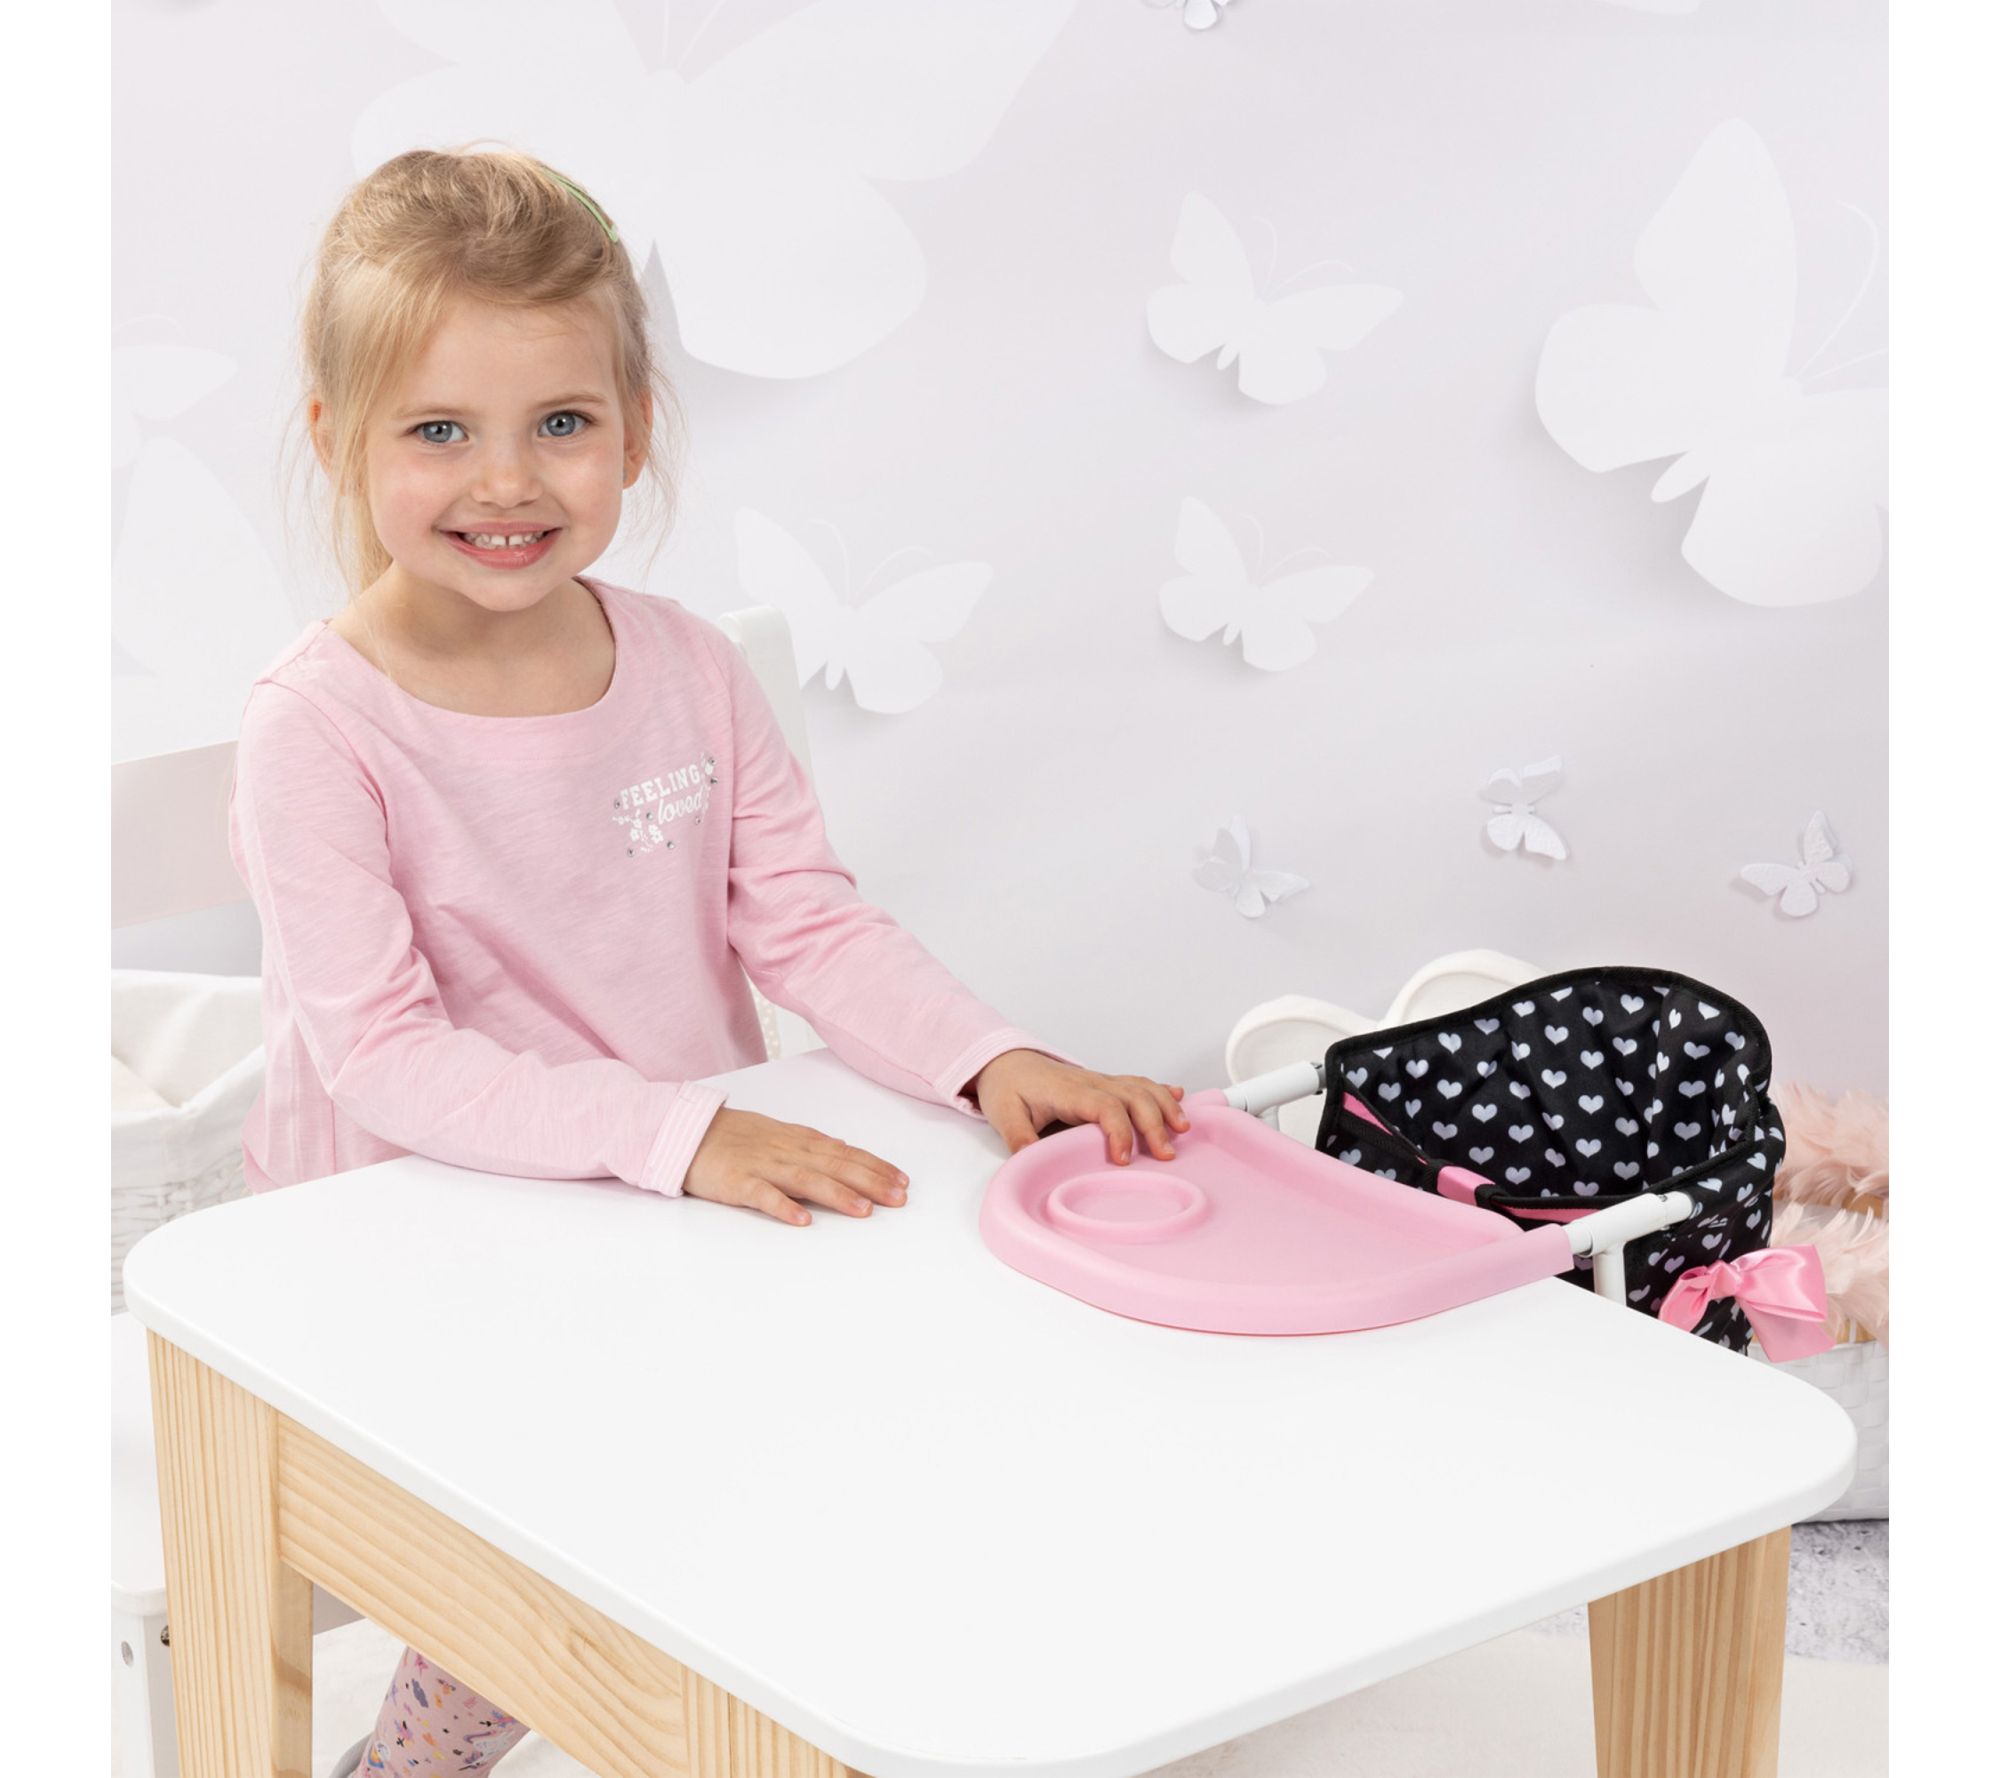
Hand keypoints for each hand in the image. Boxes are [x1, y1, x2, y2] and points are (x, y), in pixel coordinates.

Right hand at [682, 1107, 908, 1225]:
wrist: (687, 1132)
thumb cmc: (736, 1136)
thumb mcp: (780, 1134)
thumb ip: (812, 1144)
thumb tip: (845, 1149)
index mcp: (798, 1140)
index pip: (845, 1153)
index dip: (875, 1166)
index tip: (902, 1181)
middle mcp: (786, 1151)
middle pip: (834, 1165)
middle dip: (870, 1181)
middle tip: (899, 1198)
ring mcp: (762, 1166)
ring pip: (806, 1180)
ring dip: (837, 1194)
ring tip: (864, 1211)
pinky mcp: (736, 1182)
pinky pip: (762, 1196)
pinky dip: (783, 1207)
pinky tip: (803, 1221)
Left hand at [968, 1050, 1189, 1163]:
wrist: (1006, 1062)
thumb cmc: (1008, 1087)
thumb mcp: (1003, 1113)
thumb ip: (1018, 1136)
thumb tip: (1031, 1159)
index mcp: (1069, 1091)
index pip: (1104, 1107)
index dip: (1118, 1131)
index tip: (1123, 1159)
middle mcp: (1091, 1083)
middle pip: (1133, 1096)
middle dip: (1154, 1123)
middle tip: (1166, 1154)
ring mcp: (1101, 1081)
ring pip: (1142, 1087)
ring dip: (1165, 1105)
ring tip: (1183, 1129)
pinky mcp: (1105, 1084)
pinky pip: (1138, 1083)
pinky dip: (1161, 1090)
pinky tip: (1180, 1096)